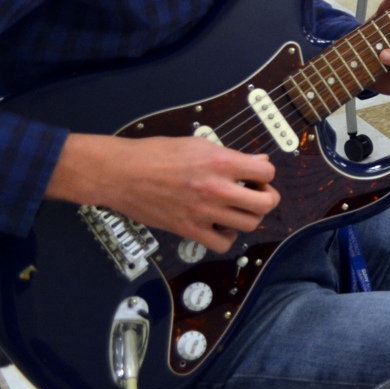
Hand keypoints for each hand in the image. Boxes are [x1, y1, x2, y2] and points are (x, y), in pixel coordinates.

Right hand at [46, 132, 279, 254]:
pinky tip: (221, 226)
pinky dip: (228, 237)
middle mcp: (216, 188)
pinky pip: (222, 244)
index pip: (267, 172)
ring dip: (250, 217)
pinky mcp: (188, 230)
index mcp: (221, 162)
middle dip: (267, 198)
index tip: (257, 175)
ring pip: (249, 224)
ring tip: (239, 208)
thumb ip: (231, 155)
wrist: (122, 173)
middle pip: (265, 203)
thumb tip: (257, 162)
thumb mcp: (199, 143)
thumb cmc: (155, 154)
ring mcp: (203, 212)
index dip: (266, 174)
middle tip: (257, 193)